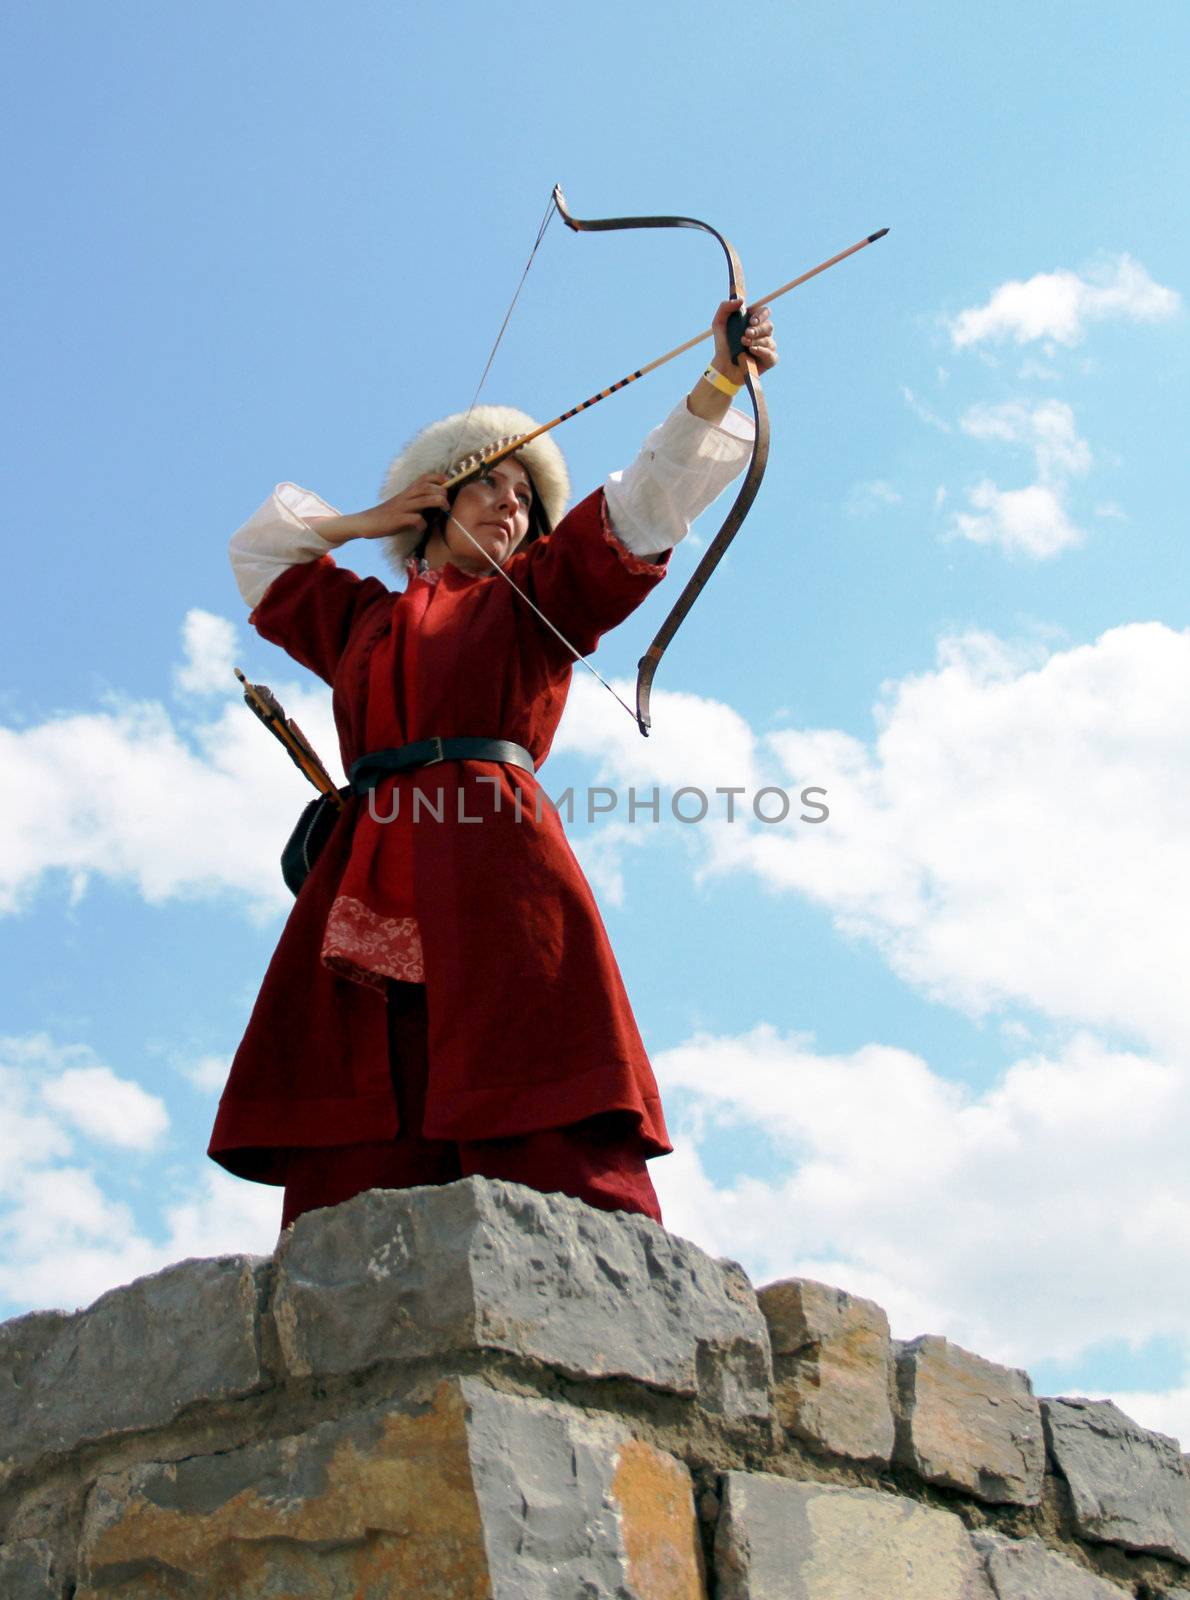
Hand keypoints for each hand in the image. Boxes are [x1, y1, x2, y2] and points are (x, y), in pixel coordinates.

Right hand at [308, 474, 450, 546]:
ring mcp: (401, 508)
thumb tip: (441, 505)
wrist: (366, 522)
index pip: (425, 478)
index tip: (449, 484)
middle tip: (447, 502)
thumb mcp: (405, 504)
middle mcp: (406, 497)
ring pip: (423, 499)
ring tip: (444, 509)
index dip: (439, 478)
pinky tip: (422, 527)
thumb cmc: (390, 516)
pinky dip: (422, 523)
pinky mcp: (397, 520)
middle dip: (442, 491)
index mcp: (408, 492)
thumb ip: (419, 502)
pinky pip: (414, 519)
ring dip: (437, 502)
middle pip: (427, 487)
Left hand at [710, 299, 778, 384]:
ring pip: (769, 341)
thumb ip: (725, 307)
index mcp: (755, 322)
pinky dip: (763, 352)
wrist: (723, 366)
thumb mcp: (719, 323)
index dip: (761, 315)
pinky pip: (772, 355)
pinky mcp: (769, 360)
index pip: (765, 312)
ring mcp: (767, 347)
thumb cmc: (723, 344)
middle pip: (769, 326)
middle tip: (746, 334)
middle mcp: (763, 334)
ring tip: (744, 344)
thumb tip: (741, 300)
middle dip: (758, 330)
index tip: (751, 321)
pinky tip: (752, 351)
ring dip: (756, 342)